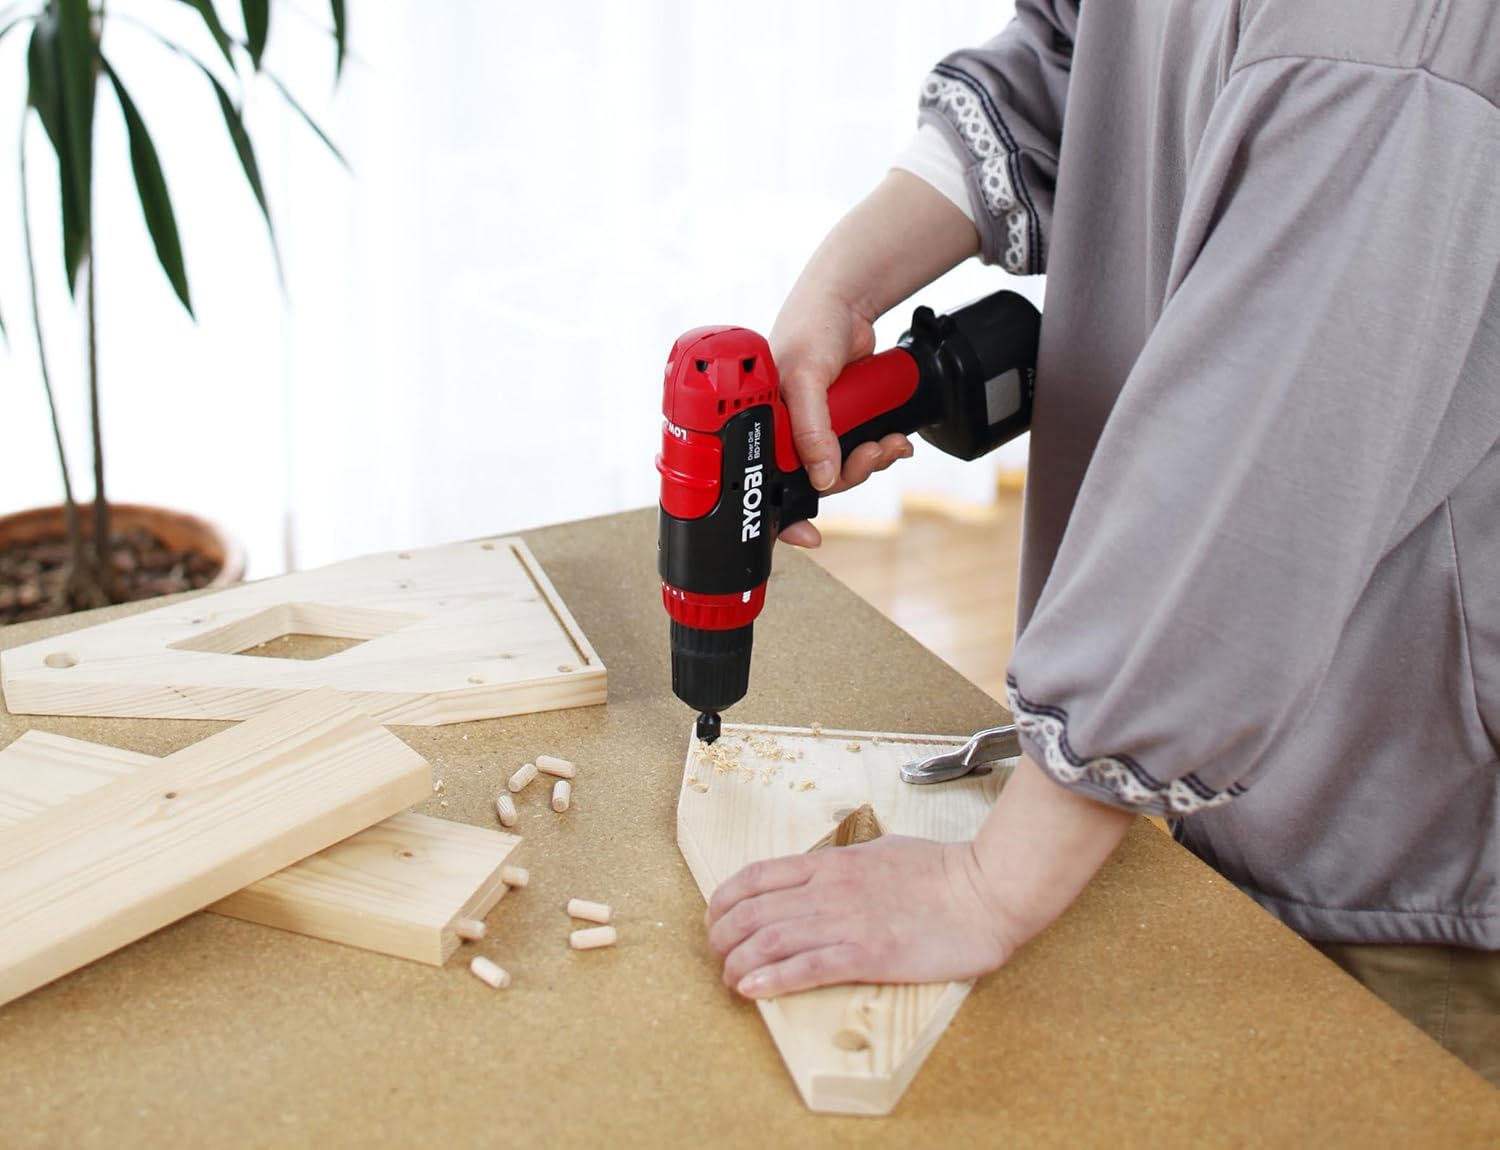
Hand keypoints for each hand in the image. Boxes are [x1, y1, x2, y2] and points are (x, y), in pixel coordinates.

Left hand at [705, 835, 1015, 998]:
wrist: (986, 890)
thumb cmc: (939, 872)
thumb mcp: (878, 853)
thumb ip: (843, 868)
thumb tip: (819, 877)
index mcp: (829, 865)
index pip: (753, 878)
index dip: (723, 902)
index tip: (716, 922)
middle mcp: (828, 891)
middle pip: (750, 912)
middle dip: (721, 938)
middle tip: (718, 959)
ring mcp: (846, 922)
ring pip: (769, 940)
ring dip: (737, 963)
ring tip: (729, 981)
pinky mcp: (869, 954)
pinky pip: (807, 967)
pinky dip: (772, 979)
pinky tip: (752, 989)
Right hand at [769, 293, 912, 548]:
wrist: (848, 302)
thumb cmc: (809, 327)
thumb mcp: (805, 376)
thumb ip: (811, 427)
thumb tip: (822, 476)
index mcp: (758, 426)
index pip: (761, 483)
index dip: (780, 517)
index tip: (805, 536)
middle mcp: (782, 432)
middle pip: (811, 482)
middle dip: (845, 476)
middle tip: (866, 458)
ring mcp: (813, 430)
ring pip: (839, 471)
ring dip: (869, 463)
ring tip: (887, 444)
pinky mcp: (842, 423)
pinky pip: (860, 452)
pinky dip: (882, 450)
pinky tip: (894, 439)